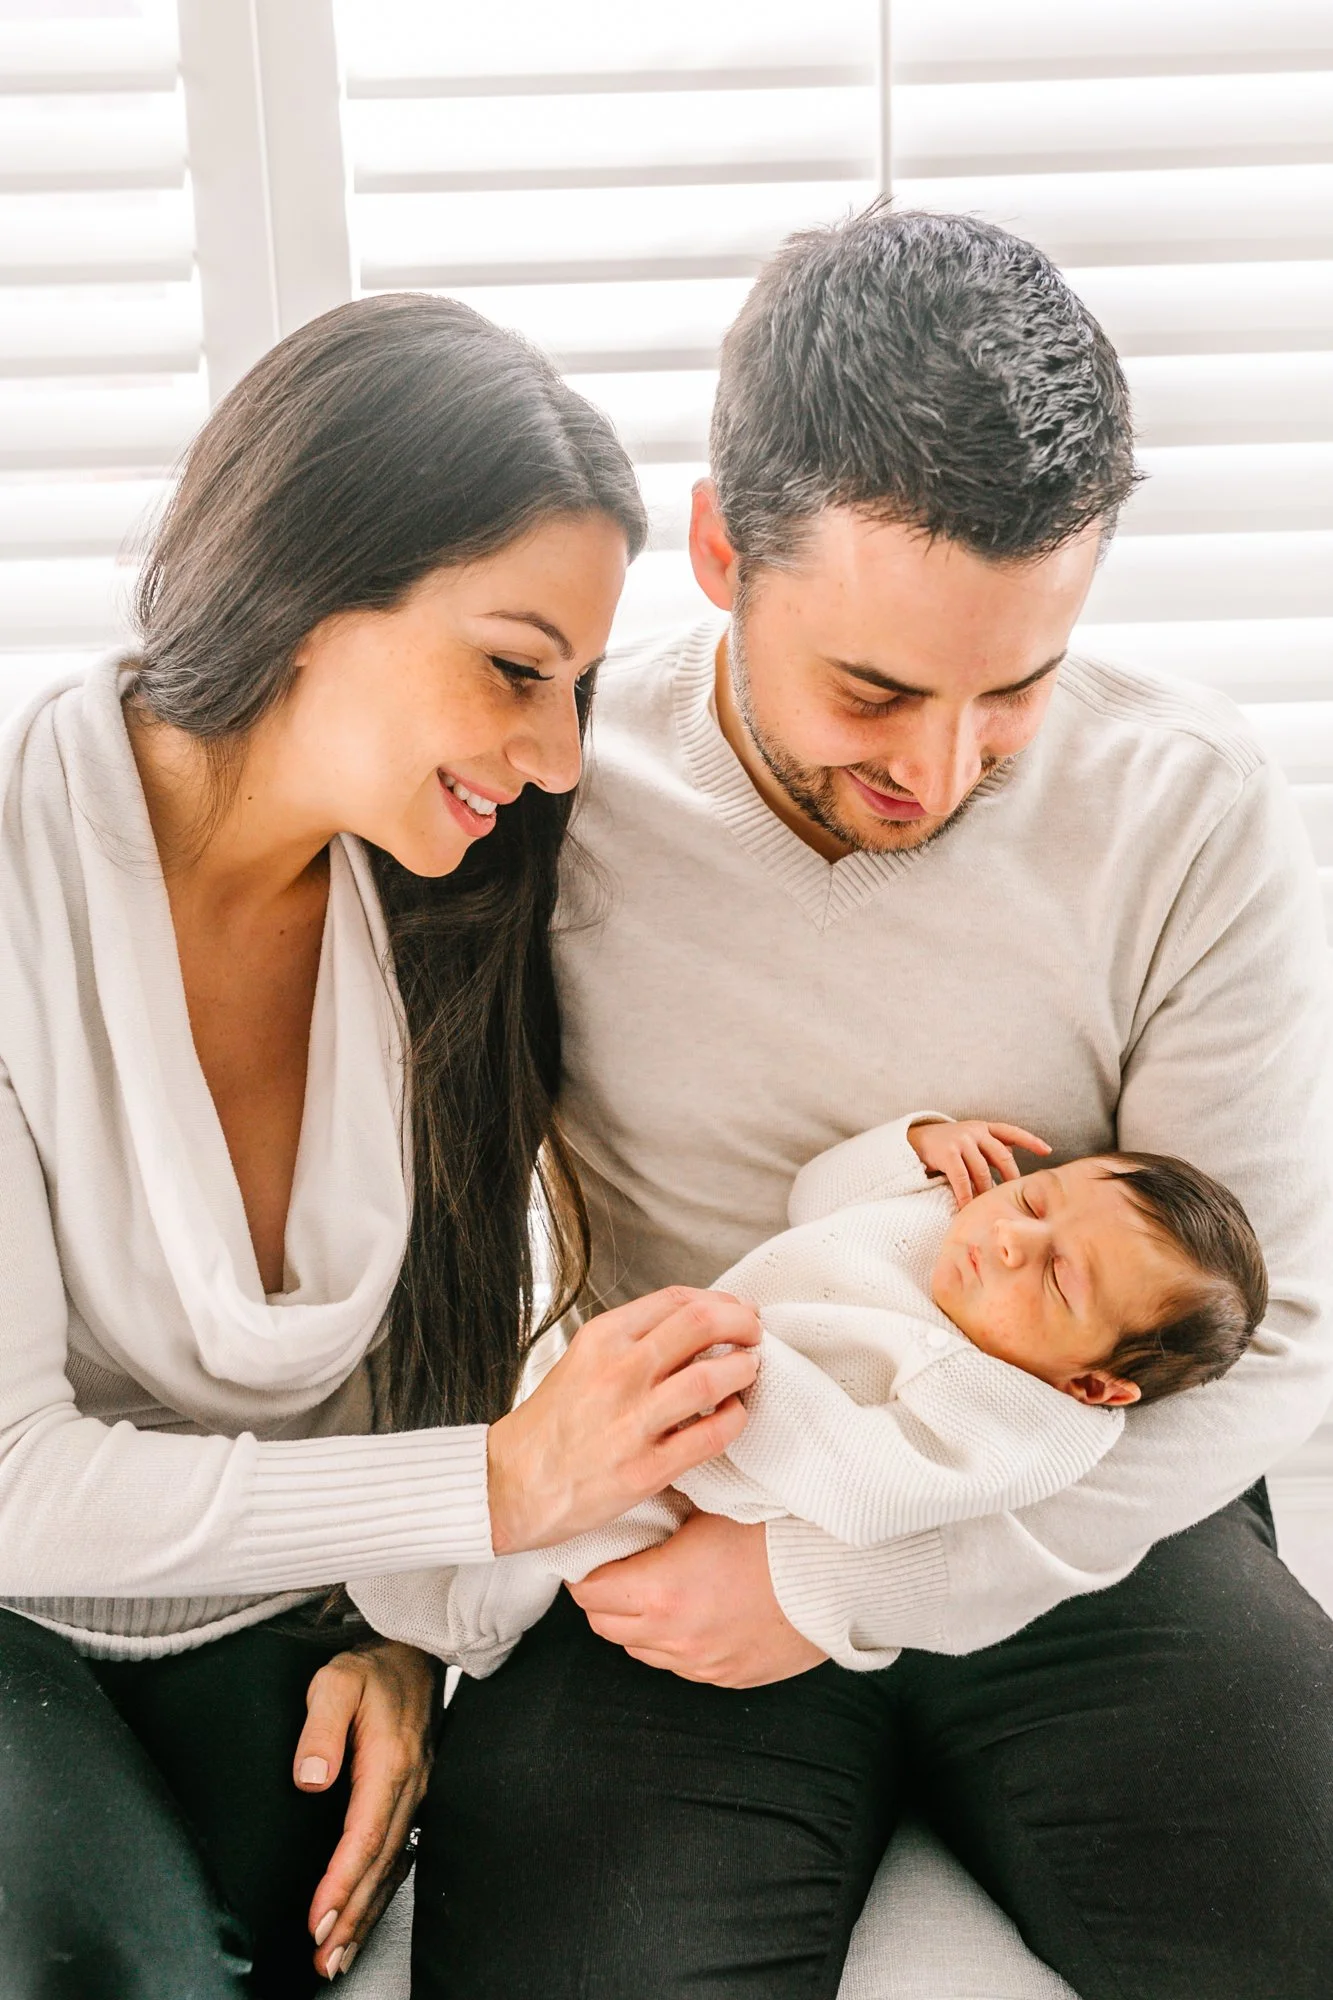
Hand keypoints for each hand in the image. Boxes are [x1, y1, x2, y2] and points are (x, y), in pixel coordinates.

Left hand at [295, 1639, 438, 1980]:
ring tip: (339, 1955)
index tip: (319, 1918)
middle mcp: (411, 1785)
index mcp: (391, 1761)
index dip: (342, 1883)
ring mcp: (418, 1794)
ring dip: (367, 1915)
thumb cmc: (371, 1666)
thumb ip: (319, 1727)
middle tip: (324, 1957)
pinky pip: (401, 1855)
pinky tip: (366, 1914)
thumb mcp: (334, 1682)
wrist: (413, 1651)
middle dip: (353, 1916)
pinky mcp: (416, 1798)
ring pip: (394, 1867)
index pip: (364, 1836)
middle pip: (381, 1864)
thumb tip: (310, 1779)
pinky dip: (382, 1893)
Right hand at [487, 1287, 760, 1553]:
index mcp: (602, 1338)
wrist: (511, 1484)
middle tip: (755, 1335)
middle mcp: (619, 1371)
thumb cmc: (551, 1424)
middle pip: (703, 1324)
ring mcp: (632, 1421)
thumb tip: (696, 1327)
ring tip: (749, 1372)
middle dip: (743, 1324)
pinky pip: (710, 1436)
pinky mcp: (645, 1469)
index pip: (678, 1300)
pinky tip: (735, 1415)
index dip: (720, 1301)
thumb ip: (633, 1341)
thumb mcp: (582, 1360)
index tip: (736, 1311)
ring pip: (713, 1377)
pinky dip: (735, 1419)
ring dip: (745, 1370)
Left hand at [569, 1510, 826, 1687]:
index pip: (588, 1591)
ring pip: (639, 1648)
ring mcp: (701, 1663)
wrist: (842, 1577)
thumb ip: (665, 1505)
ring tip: (658, 1585)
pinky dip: (673, 1640)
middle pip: (604, 1624)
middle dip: (603, 1595)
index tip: (594, 1550)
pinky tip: (696, 1608)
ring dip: (636, 1620)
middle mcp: (675, 1636)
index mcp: (661, 1590)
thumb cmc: (782, 1534)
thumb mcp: (714, 1505)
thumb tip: (634, 1490)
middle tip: (619, 1564)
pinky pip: (678, 1664)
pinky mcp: (727, 1677)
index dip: (585, 1567)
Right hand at [909, 1117, 1050, 1205]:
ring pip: (982, 1171)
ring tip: (991, 1207)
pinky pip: (962, 1179)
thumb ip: (989, 1147)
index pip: (1012, 1132)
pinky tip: (968, 1208)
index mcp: (984, 1128)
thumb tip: (1011, 1160)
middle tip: (1017, 1196)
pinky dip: (967, 1196)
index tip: (1048, 1151)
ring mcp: (961, 1140)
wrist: (914, 1139)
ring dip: (987, 1191)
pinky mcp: (947, 1153)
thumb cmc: (947, 1144)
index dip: (1030, 1141)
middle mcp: (975, 1131)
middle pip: (1001, 1156)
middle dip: (1011, 1177)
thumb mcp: (970, 1140)